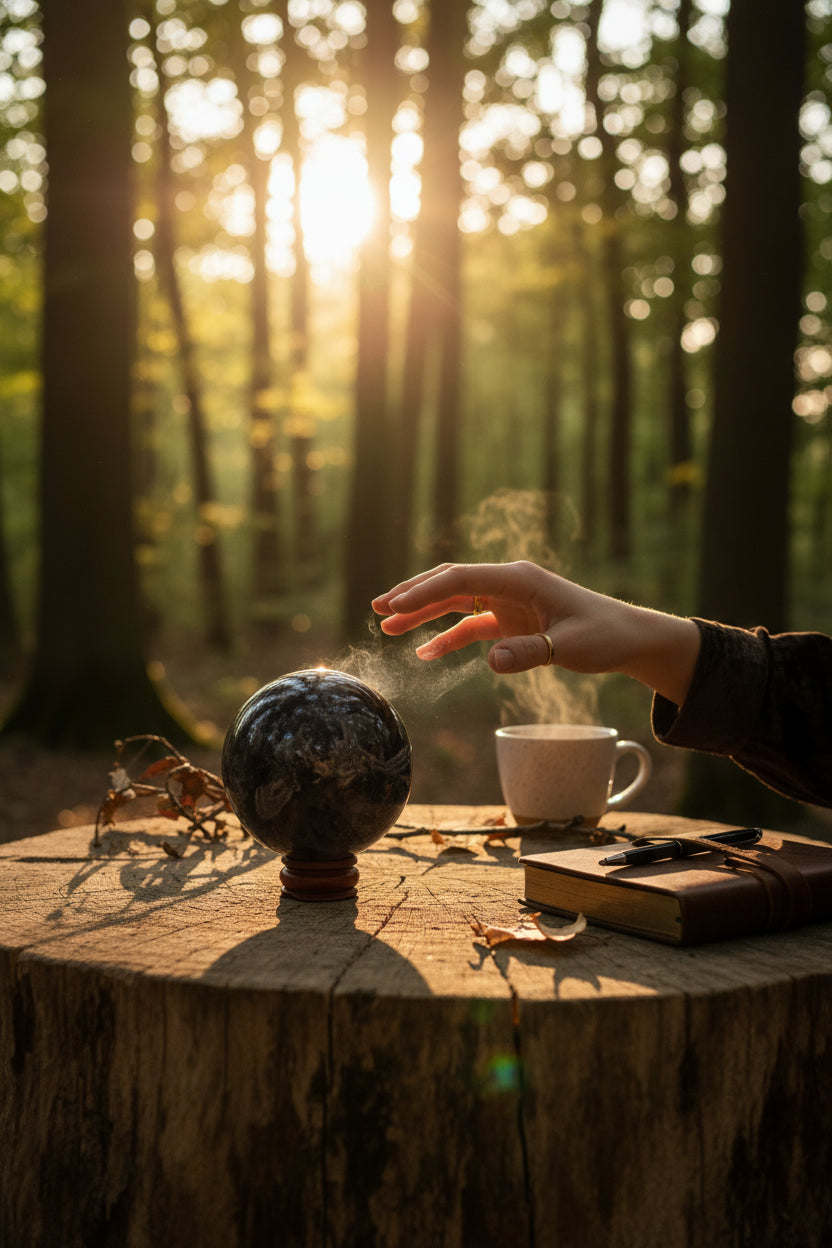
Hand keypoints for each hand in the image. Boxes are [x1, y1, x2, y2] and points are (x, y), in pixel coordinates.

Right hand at [371, 560, 700, 704]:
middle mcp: (508, 583)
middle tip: (377, 608)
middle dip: (412, 594)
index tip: (394, 606)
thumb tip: (490, 661)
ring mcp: (506, 601)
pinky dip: (446, 638)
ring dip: (421, 613)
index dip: (425, 592)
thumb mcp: (570, 648)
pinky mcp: (509, 620)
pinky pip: (469, 626)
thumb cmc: (603, 635)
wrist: (627, 637)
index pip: (461, 579)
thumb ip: (530, 653)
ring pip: (454, 602)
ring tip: (386, 626)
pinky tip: (424, 653)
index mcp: (519, 579)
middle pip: (450, 583)